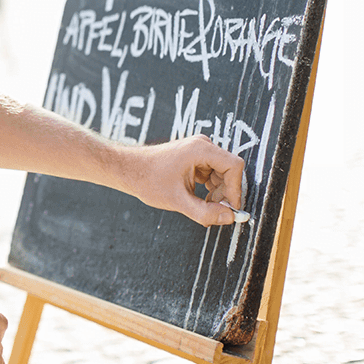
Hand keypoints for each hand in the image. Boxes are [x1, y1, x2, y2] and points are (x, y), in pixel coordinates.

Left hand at [117, 134, 245, 226]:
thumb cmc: (148, 179)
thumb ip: (204, 212)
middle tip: (215, 212)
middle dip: (225, 194)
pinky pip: (212, 174)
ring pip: (222, 174)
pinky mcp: (195, 157)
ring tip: (203, 207)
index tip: (229, 208)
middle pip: (229, 171)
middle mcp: (202, 145)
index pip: (234, 167)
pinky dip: (210, 189)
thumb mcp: (178, 201)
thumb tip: (229, 218)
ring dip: (217, 193)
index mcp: (201, 149)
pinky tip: (198, 200)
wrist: (128, 169)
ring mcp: (199, 150)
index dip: (235, 190)